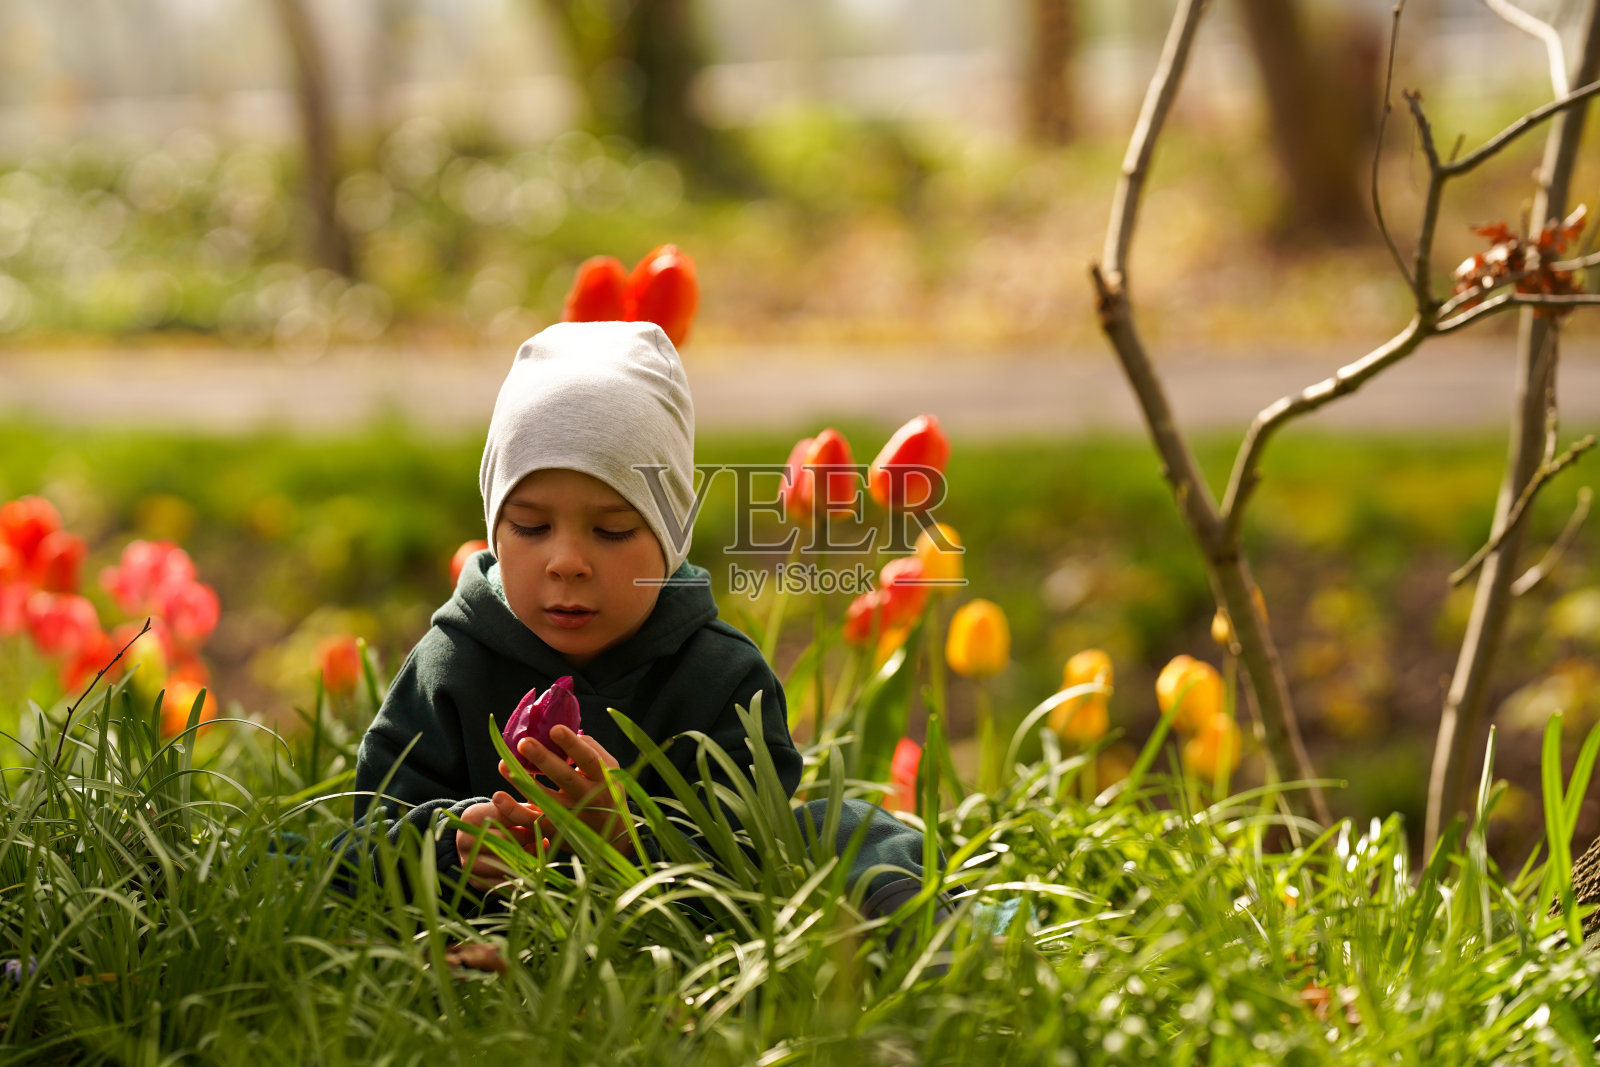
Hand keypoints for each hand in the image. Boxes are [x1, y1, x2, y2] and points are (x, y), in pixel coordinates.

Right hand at [454, 798, 543, 890]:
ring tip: (539, 851)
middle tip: (540, 838)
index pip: (500, 816)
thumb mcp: (506, 810)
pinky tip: (532, 868)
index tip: (537, 821)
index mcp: (470, 817)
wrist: (479, 844)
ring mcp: (468, 862)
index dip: (522, 819)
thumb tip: (537, 814)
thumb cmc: (499, 823)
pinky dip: (520, 877)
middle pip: (501, 840)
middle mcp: (464, 840)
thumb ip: (520, 809)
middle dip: (525, 838)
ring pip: (502, 864)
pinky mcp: (475, 882)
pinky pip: (502, 883)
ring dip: (526, 859)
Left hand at [498, 727, 633, 856]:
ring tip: (503, 764)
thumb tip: (567, 731)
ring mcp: (571, 817)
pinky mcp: (554, 832)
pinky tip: (499, 796)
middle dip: (543, 759)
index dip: (572, 745)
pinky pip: (531, 822)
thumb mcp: (610, 770)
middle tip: (523, 742)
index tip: (554, 729)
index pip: (589, 760)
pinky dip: (513, 810)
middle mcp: (588, 798)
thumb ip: (592, 749)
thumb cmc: (608, 792)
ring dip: (522, 782)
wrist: (614, 838)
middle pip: (565, 778)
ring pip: (544, 800)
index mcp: (604, 779)